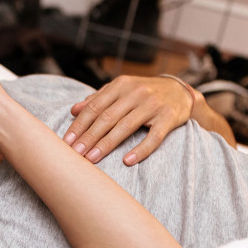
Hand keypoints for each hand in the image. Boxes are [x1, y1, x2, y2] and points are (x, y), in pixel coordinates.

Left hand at [66, 75, 194, 164]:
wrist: (180, 91)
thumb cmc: (143, 93)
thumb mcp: (121, 90)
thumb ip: (98, 99)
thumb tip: (73, 110)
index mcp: (121, 85)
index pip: (94, 107)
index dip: (79, 125)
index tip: (66, 142)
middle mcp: (136, 93)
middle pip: (107, 118)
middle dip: (88, 137)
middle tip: (75, 154)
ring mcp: (153, 105)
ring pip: (125, 127)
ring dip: (106, 144)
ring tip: (91, 159)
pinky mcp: (169, 118)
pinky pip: (153, 137)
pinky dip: (140, 150)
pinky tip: (127, 161)